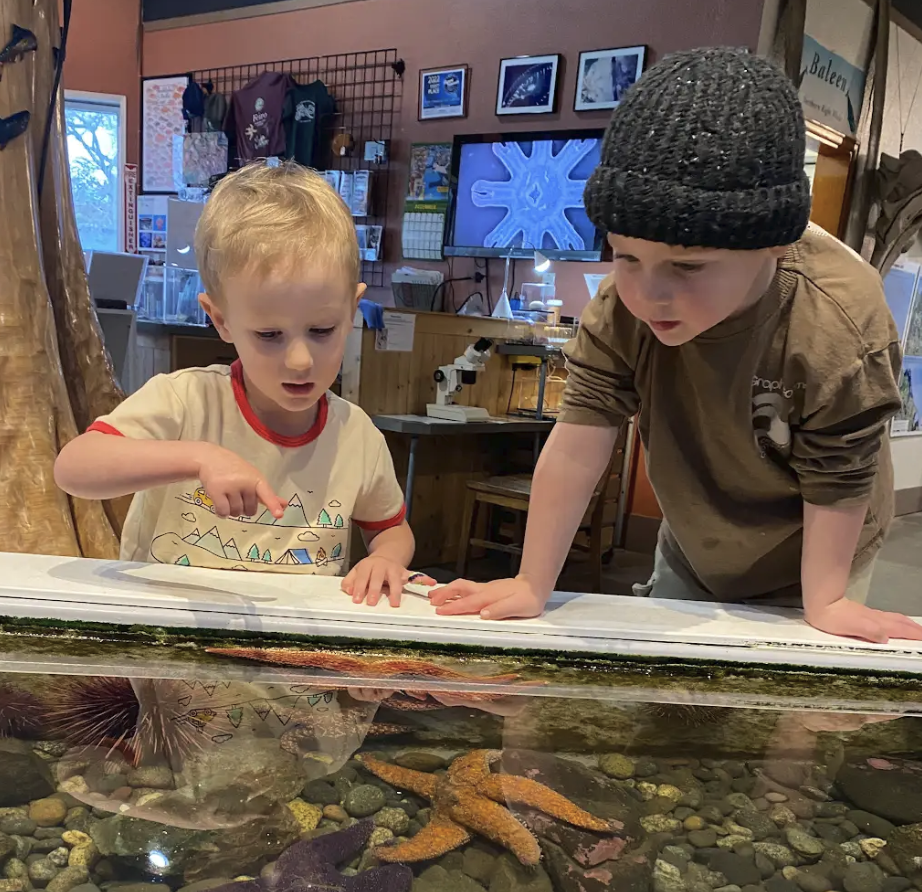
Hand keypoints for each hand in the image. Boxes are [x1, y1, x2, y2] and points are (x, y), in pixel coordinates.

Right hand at [197, 445, 285, 518]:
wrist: (210, 458)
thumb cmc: (234, 470)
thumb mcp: (253, 479)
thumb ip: (267, 495)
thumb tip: (285, 505)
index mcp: (257, 479)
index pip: (267, 494)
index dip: (273, 505)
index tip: (279, 515)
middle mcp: (245, 483)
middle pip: (250, 511)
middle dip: (244, 507)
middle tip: (236, 494)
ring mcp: (231, 487)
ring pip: (236, 513)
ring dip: (231, 510)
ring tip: (227, 496)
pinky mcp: (216, 491)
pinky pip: (223, 512)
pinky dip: (221, 513)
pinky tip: (220, 503)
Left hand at [342, 557, 434, 606]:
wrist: (387, 554)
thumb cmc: (371, 567)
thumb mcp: (358, 570)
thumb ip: (351, 581)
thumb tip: (348, 591)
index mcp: (368, 565)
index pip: (362, 577)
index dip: (359, 588)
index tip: (357, 600)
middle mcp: (382, 566)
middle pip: (378, 577)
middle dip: (375, 590)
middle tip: (371, 602)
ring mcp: (395, 569)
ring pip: (395, 579)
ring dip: (395, 591)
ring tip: (394, 603)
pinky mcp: (405, 572)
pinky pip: (416, 576)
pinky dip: (425, 579)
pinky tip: (431, 583)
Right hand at [429, 575, 550, 619]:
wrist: (536, 585)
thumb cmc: (529, 598)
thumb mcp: (518, 607)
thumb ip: (500, 610)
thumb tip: (482, 614)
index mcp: (489, 597)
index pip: (468, 603)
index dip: (453, 607)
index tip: (439, 611)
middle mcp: (484, 590)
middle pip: (460, 588)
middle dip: (444, 594)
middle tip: (430, 601)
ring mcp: (485, 588)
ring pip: (462, 586)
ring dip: (447, 591)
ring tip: (434, 596)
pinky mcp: (488, 589)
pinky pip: (467, 588)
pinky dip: (456, 590)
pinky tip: (452, 594)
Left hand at [805, 598, 921, 642]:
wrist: (820, 603)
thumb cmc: (832, 618)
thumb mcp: (851, 627)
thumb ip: (869, 631)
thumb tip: (886, 637)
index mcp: (875, 623)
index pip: (899, 629)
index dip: (913, 634)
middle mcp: (876, 618)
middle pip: (900, 622)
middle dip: (915, 629)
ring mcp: (870, 615)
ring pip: (894, 619)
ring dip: (907, 624)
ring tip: (916, 629)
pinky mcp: (863, 614)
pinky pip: (886, 618)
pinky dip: (897, 621)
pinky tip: (892, 624)